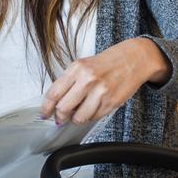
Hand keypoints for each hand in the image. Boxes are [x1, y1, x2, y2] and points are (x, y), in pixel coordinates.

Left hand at [40, 38, 169, 124]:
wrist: (134, 58)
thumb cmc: (108, 62)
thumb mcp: (84, 65)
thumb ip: (69, 81)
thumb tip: (56, 102)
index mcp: (77, 68)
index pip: (54, 93)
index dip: (46, 108)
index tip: (44, 114)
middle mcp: (87, 80)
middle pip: (63, 108)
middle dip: (60, 116)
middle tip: (61, 118)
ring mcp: (100, 92)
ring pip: (79, 117)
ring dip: (77, 118)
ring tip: (80, 112)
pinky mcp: (111, 102)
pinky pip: (94, 118)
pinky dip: (91, 116)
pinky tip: (93, 107)